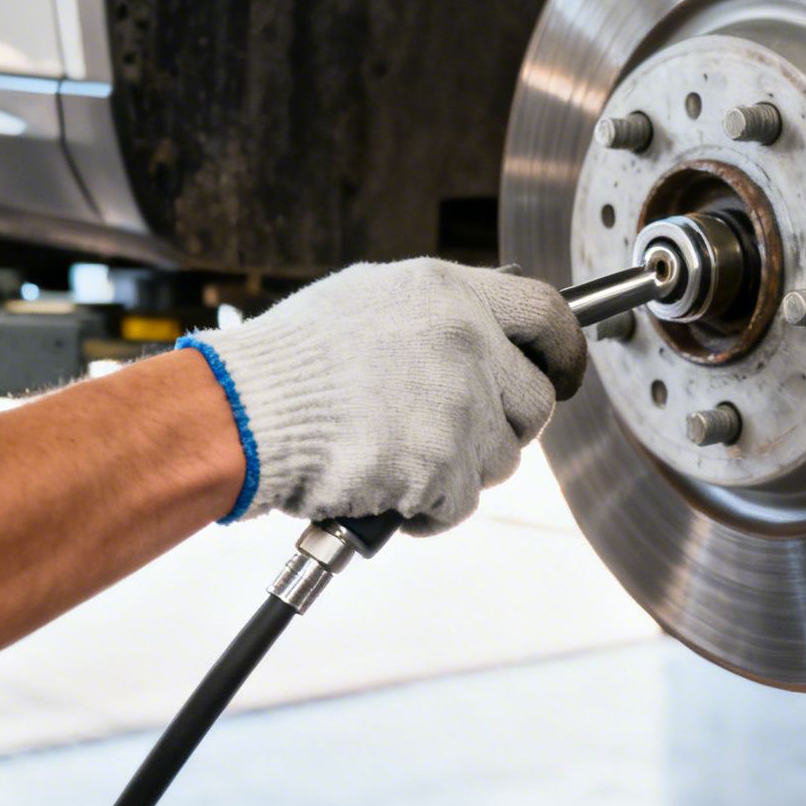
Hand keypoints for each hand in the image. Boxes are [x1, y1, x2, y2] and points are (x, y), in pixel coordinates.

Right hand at [180, 259, 586, 534]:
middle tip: (456, 435)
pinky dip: (429, 510)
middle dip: (504, 426)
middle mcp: (466, 343)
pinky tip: (389, 491)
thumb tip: (483, 331)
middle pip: (536, 402)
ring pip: (502, 459)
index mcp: (450, 294)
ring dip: (460, 470)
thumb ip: (439, 313)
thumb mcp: (371, 299)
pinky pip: (461, 503)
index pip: (549, 313)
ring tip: (401, 457)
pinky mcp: (440, 465)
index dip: (564, 349)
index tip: (564, 371)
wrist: (241, 410)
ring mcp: (458, 406)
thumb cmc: (290, 360)